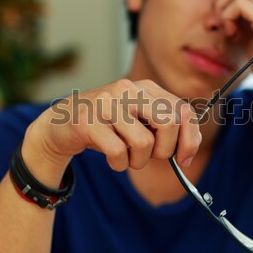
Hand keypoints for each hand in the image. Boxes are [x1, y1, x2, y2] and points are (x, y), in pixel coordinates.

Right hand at [23, 79, 201, 183]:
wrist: (61, 123)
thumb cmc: (107, 126)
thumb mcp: (139, 120)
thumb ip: (164, 128)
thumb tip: (188, 150)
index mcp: (146, 88)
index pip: (184, 111)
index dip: (190, 139)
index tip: (184, 159)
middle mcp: (128, 89)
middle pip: (168, 123)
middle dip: (165, 150)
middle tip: (151, 157)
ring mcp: (107, 103)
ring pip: (144, 143)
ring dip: (138, 161)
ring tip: (127, 158)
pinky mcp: (88, 121)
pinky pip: (118, 152)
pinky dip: (120, 165)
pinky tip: (113, 160)